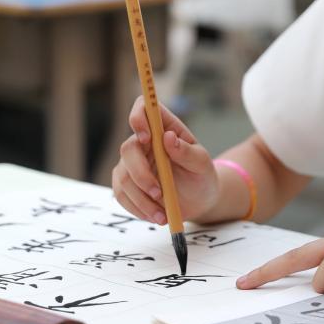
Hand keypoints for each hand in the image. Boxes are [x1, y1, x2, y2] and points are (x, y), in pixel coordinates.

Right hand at [112, 95, 218, 223]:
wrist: (199, 201)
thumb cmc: (201, 176)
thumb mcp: (202, 164)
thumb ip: (186, 151)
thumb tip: (168, 138)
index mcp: (164, 127)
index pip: (144, 107)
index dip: (139, 117)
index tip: (147, 137)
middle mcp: (144, 142)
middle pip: (128, 148)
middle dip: (141, 174)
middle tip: (160, 194)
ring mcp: (132, 163)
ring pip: (123, 176)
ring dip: (141, 198)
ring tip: (162, 215)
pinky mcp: (126, 184)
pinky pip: (121, 195)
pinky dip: (137, 208)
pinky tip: (155, 216)